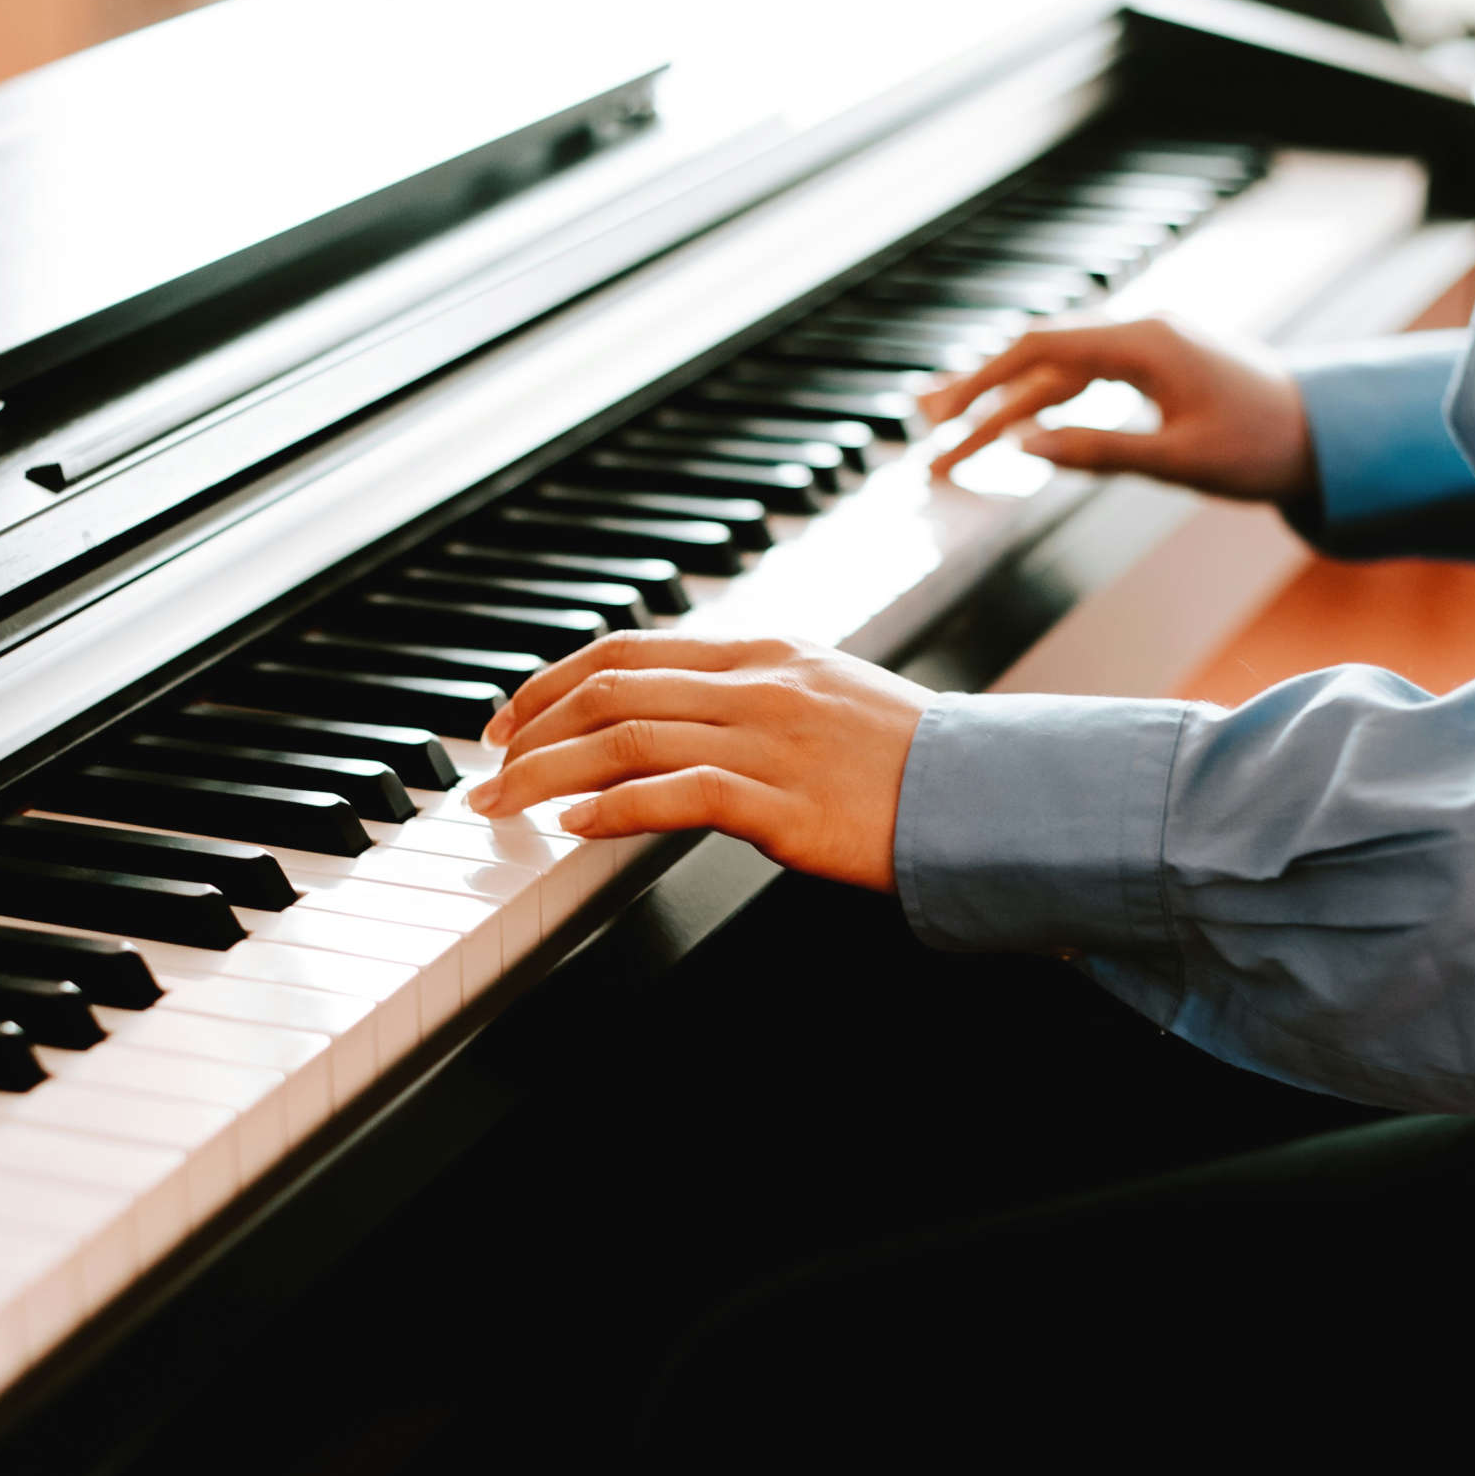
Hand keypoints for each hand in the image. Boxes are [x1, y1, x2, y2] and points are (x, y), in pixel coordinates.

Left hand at [469, 633, 933, 893]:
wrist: (986, 797)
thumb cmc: (905, 762)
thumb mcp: (822, 699)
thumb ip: (748, 699)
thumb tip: (669, 717)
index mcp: (762, 653)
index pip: (628, 649)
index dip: (552, 681)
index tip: (508, 718)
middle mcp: (757, 685)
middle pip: (611, 689)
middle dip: (531, 730)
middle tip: (488, 770)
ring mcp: (769, 741)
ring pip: (627, 738)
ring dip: (548, 772)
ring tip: (505, 804)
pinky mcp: (783, 804)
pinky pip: (676, 795)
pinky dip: (613, 809)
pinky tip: (574, 826)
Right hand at [920, 315, 1316, 500]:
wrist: (1328, 434)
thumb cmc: (1263, 449)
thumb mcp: (1181, 460)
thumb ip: (1099, 451)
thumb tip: (1024, 445)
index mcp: (1146, 343)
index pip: (1043, 350)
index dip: (985, 380)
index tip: (943, 415)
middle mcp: (1140, 333)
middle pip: (1039, 357)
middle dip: (979, 394)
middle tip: (925, 428)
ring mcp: (1146, 348)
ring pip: (1056, 371)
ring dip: (1003, 400)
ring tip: (947, 428)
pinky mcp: (1153, 367)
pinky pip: (1082, 379)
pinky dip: (1040, 400)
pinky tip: (1008, 420)